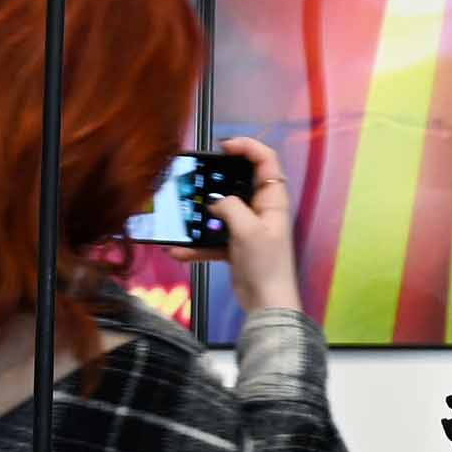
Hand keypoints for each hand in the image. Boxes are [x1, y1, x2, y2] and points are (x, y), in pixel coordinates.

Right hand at [177, 136, 302, 317]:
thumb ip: (230, 208)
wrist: (266, 304)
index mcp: (272, 200)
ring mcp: (247, 228)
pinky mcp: (235, 247)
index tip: (223, 147)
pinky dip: (197, 244)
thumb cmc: (265, 263)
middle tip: (198, 175)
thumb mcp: (248, 230)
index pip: (265, 161)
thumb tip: (216, 202)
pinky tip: (179, 250)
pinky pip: (213, 238)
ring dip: (202, 216)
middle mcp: (261, 209)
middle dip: (217, 179)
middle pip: (240, 182)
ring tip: (182, 214)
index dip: (247, 147)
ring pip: (222, 212)